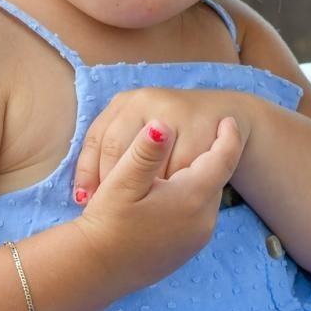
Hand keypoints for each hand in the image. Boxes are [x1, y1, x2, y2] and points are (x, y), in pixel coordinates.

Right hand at [72, 118, 242, 287]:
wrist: (94, 272)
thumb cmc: (106, 224)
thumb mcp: (121, 183)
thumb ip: (145, 152)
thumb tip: (164, 123)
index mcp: (192, 198)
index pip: (223, 160)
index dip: (228, 137)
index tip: (228, 120)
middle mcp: (203, 221)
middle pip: (214, 178)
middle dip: (206, 156)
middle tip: (193, 138)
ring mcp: (197, 239)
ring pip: (205, 196)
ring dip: (194, 179)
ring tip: (174, 165)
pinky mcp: (186, 250)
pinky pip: (196, 215)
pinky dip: (187, 198)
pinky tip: (165, 194)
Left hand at [73, 88, 251, 204]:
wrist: (226, 115)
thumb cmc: (172, 132)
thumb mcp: (138, 131)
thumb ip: (112, 155)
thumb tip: (84, 197)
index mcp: (126, 101)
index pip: (97, 140)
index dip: (88, 173)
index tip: (85, 201)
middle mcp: (147, 100)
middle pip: (118, 149)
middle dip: (113, 184)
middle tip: (113, 209)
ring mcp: (174, 112)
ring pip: (147, 161)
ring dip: (143, 190)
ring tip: (138, 209)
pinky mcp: (200, 128)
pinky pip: (179, 169)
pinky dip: (172, 188)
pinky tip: (168, 200)